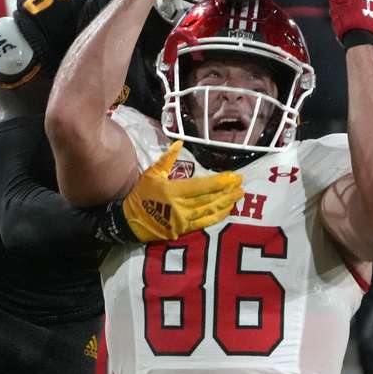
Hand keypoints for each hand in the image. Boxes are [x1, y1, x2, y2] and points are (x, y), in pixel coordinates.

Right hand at [111, 141, 243, 242]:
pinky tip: (227, 210)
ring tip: (239, 195)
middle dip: (227, 191)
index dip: (218, 182)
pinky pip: (204, 223)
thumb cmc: (141, 195)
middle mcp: (180, 206)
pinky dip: (217, 216)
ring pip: (210, 210)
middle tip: (242, 184)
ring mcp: (183, 220)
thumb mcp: (151, 174)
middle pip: (209, 198)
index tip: (233, 177)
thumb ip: (166, 159)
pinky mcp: (184, 230)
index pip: (201, 186)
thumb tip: (179, 142)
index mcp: (173, 191)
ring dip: (226, 203)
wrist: (131, 221)